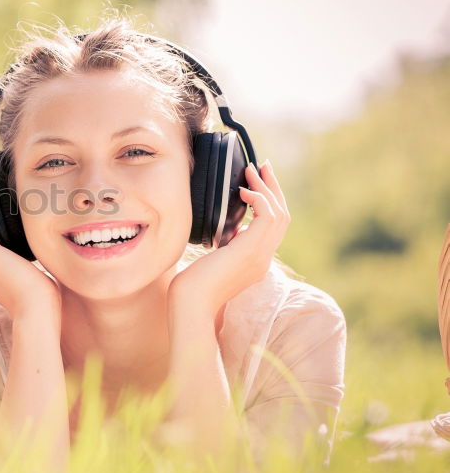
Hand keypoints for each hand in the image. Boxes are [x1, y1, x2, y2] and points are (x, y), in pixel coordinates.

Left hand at [169, 160, 290, 311]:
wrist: (190, 306)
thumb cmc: (191, 287)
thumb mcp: (213, 260)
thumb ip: (225, 245)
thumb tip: (226, 228)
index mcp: (256, 261)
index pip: (272, 227)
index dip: (268, 202)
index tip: (256, 183)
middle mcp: (263, 258)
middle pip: (282, 217)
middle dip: (273, 188)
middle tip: (264, 166)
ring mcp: (260, 256)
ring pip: (279, 214)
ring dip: (267, 188)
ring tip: (253, 171)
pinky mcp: (251, 251)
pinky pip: (267, 216)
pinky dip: (259, 199)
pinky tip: (243, 191)